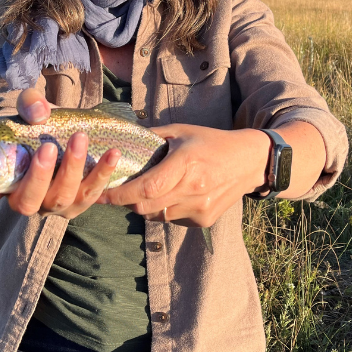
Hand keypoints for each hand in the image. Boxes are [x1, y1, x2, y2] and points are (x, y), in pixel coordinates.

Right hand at [0, 88, 119, 217]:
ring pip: (62, 197)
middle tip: (48, 147)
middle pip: (28, 201)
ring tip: (80, 139)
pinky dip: (103, 173)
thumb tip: (40, 112)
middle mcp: (24, 199)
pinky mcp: (78, 202)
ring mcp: (52, 204)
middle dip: (39, 176)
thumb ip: (29, 105)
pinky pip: (92, 193)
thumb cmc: (36, 123)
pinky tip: (112, 154)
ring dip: (73, 169)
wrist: (63, 133)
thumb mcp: (29, 109)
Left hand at [98, 124, 269, 226]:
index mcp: (185, 164)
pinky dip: (164, 210)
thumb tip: (120, 140)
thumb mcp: (181, 131)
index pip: (145, 188)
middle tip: (118, 192)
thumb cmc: (211, 142)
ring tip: (148, 190)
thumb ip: (151, 137)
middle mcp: (193, 189)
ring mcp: (199, 208)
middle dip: (127, 201)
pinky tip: (172, 195)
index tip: (102, 193)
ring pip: (157, 216)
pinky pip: (172, 220)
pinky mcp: (204, 220)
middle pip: (146, 206)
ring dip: (146, 206)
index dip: (120, 194)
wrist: (249, 162)